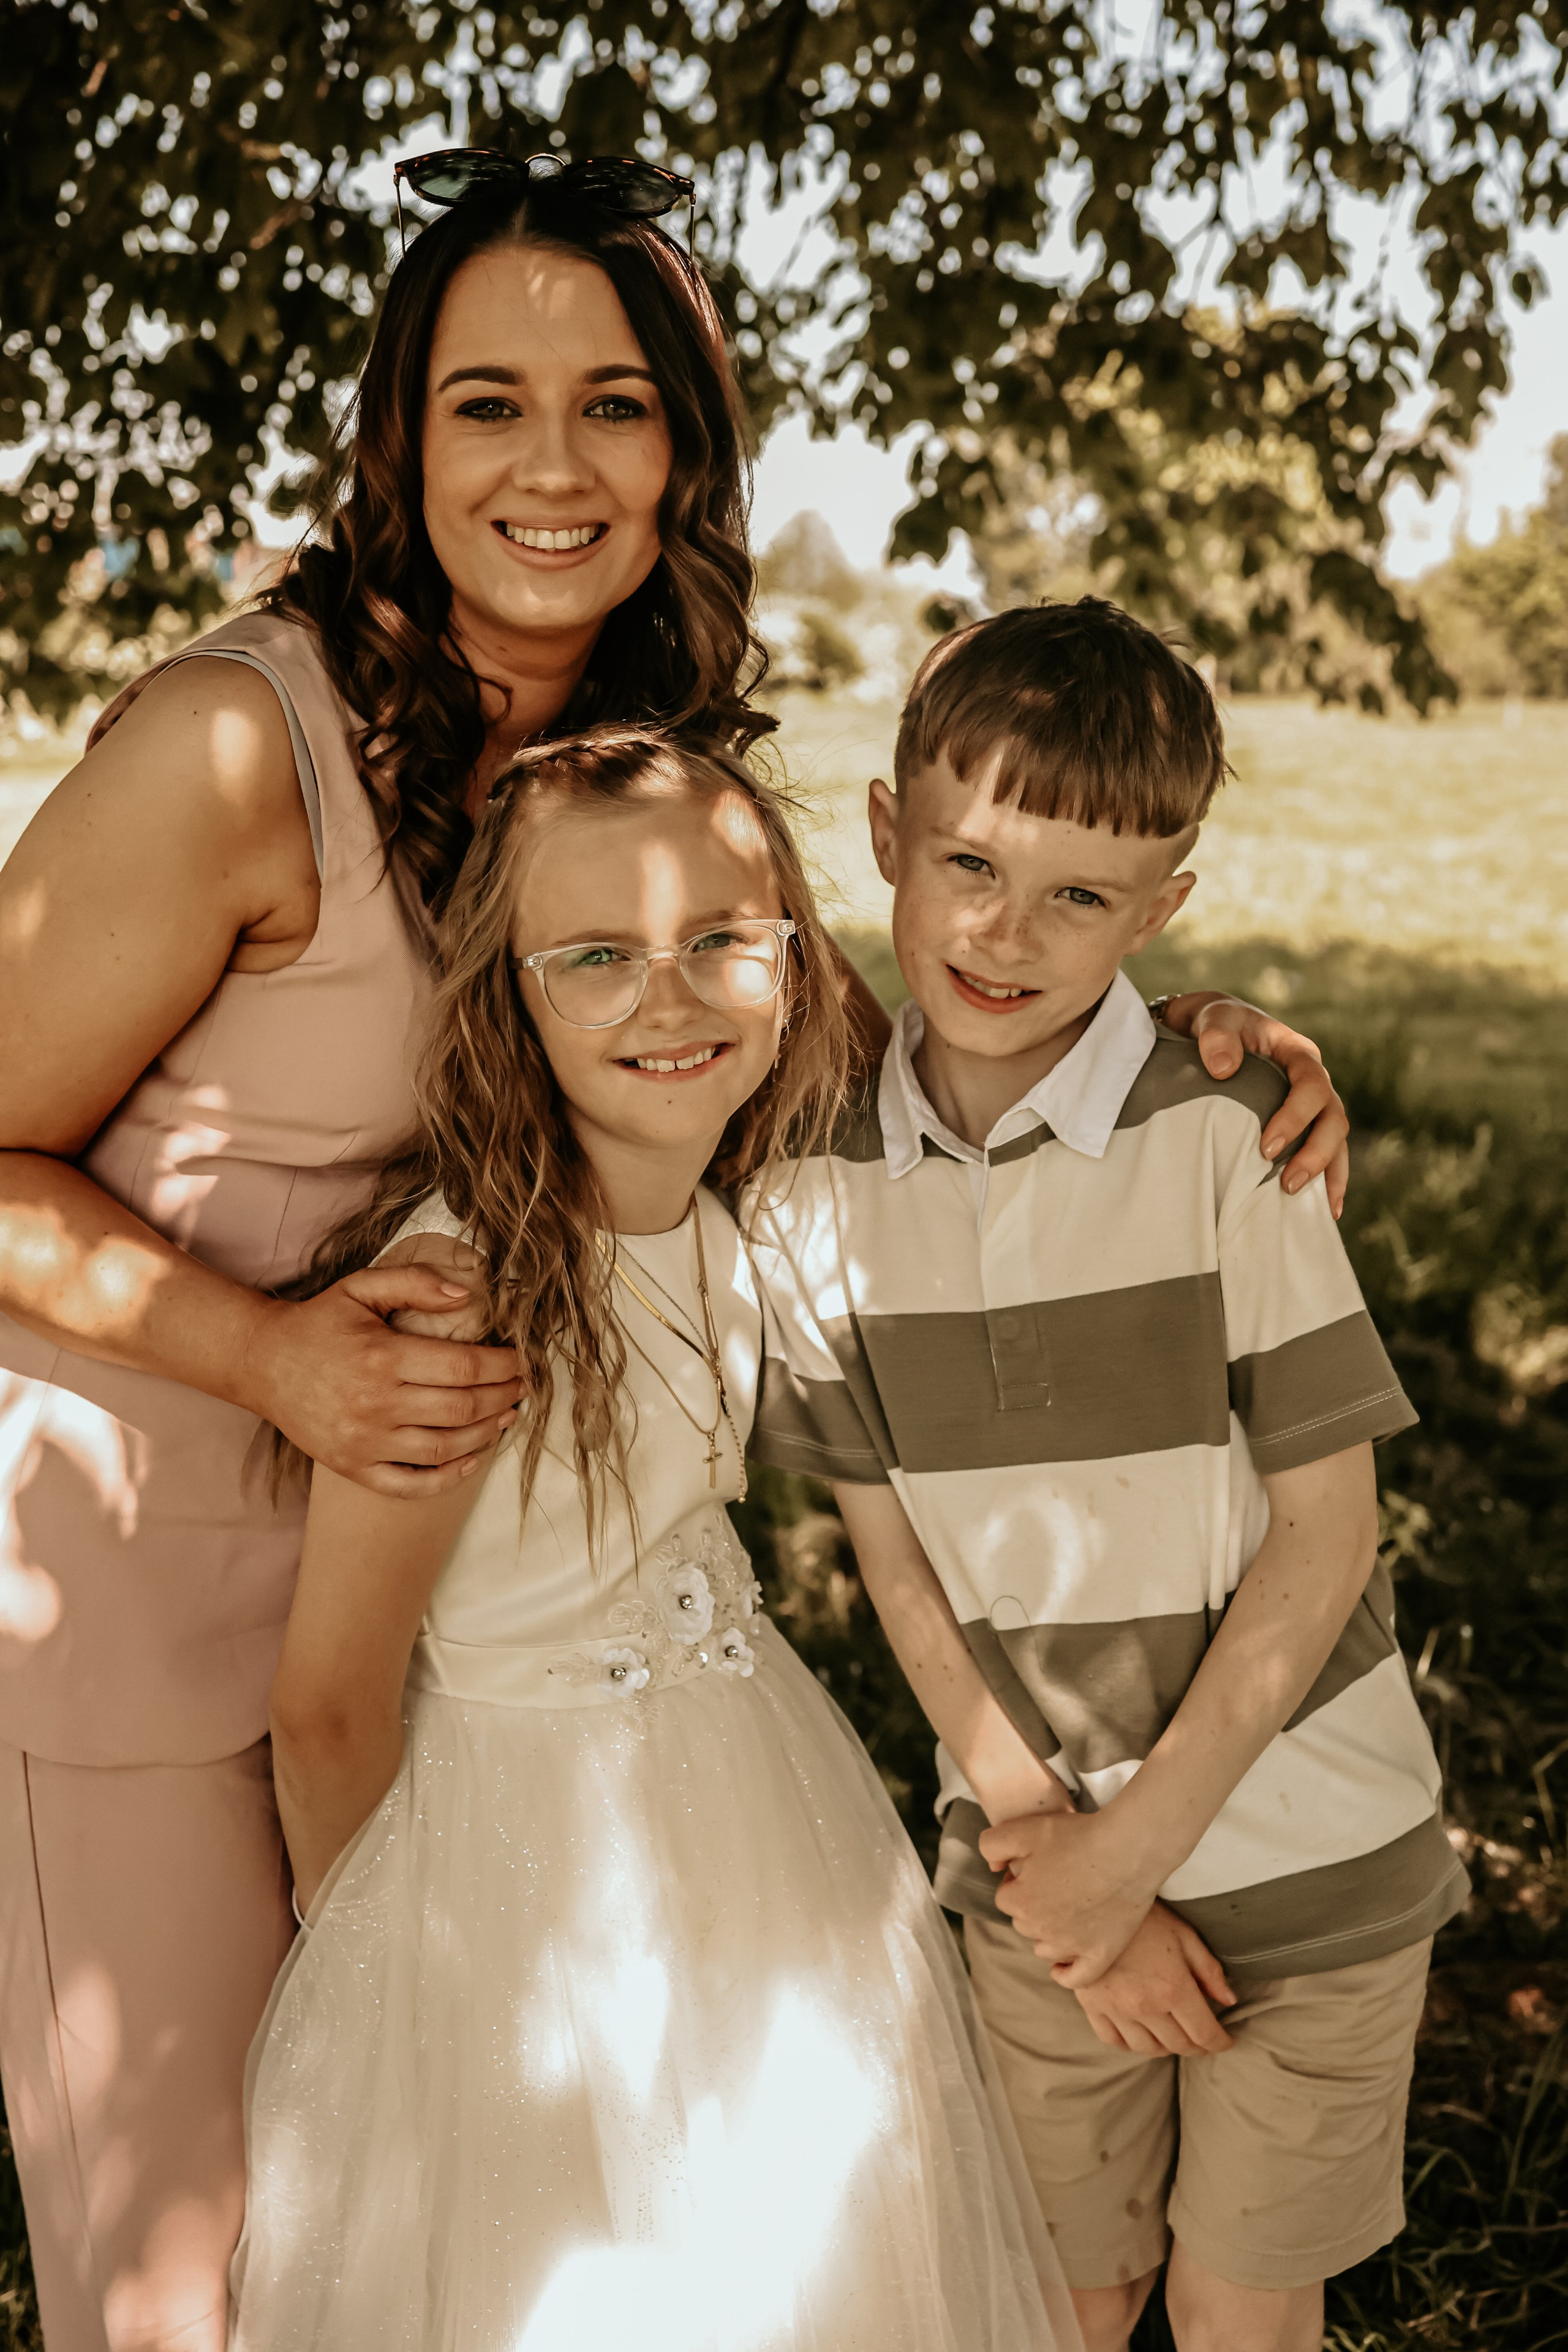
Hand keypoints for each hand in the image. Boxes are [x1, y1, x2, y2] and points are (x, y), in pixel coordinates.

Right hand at [246, 1266, 522, 1496]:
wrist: (262, 1362)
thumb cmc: (320, 1322)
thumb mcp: (363, 1287)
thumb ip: (415, 1283)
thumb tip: (467, 1295)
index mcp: (382, 1356)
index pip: (464, 1368)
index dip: (503, 1367)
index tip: (520, 1361)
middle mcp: (375, 1403)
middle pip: (462, 1409)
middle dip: (503, 1398)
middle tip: (521, 1388)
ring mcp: (363, 1441)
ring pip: (444, 1447)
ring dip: (486, 1435)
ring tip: (505, 1416)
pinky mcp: (352, 1467)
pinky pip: (410, 1484)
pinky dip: (447, 1477)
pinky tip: (471, 1458)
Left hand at [979, 1808, 1157, 1984]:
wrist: (1128, 1849)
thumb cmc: (1078, 1837)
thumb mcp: (1023, 1828)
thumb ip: (992, 1845)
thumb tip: (992, 1868)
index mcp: (1020, 1902)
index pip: (1006, 1898)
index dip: (1020, 1880)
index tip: (1040, 1866)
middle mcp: (1041, 1930)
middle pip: (1024, 1923)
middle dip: (1033, 1905)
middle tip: (1058, 1882)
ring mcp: (1072, 1946)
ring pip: (1045, 1948)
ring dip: (1048, 1933)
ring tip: (1066, 1910)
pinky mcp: (1100, 1955)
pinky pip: (1075, 1978)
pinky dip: (1066, 1973)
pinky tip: (1062, 1967)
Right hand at [1062, 1902, 1235, 2055]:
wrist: (1096, 1903)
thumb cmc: (1145, 1915)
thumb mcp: (1184, 1935)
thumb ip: (1209, 1971)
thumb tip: (1228, 2000)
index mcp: (1173, 1988)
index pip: (1204, 2033)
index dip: (1220, 2042)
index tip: (1226, 2040)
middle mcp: (1145, 2006)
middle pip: (1179, 2045)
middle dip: (1197, 2046)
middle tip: (1204, 2039)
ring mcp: (1116, 2010)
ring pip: (1147, 2049)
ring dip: (1166, 2048)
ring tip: (1174, 2036)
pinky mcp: (1093, 2007)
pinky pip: (1114, 2041)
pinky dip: (1131, 2044)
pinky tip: (1140, 2033)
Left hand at [1160, 992, 1349, 1217]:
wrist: (1206, 1029)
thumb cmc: (1214, 1022)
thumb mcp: (1212, 1018)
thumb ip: (1216, 1035)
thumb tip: (1224, 1069)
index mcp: (1298, 1053)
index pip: (1312, 1085)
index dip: (1296, 1118)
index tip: (1267, 1147)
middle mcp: (1313, 1080)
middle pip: (1334, 1119)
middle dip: (1315, 1154)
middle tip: (1287, 1184)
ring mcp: (1311, 1105)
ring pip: (1336, 1140)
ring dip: (1326, 1172)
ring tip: (1301, 1200)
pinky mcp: (1301, 1125)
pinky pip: (1325, 1153)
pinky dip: (1329, 1180)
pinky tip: (1325, 1210)